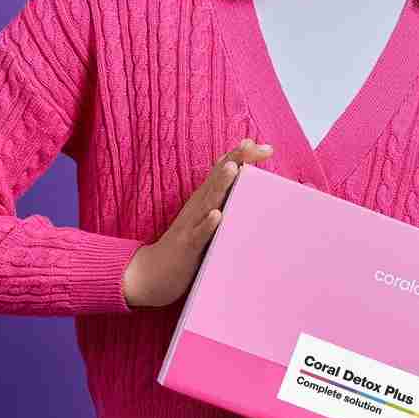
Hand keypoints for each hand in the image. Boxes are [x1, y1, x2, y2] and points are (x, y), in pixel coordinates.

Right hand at [122, 137, 273, 308]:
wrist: (152, 273)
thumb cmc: (186, 244)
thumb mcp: (206, 217)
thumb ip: (224, 201)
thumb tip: (249, 188)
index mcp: (205, 197)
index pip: (224, 169)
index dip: (242, 156)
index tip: (267, 148)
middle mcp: (198, 205)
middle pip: (217, 177)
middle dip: (235, 160)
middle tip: (250, 144)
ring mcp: (191, 225)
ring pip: (208, 201)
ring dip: (221, 185)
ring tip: (233, 169)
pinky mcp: (187, 246)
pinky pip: (198, 234)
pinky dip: (207, 225)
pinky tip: (217, 215)